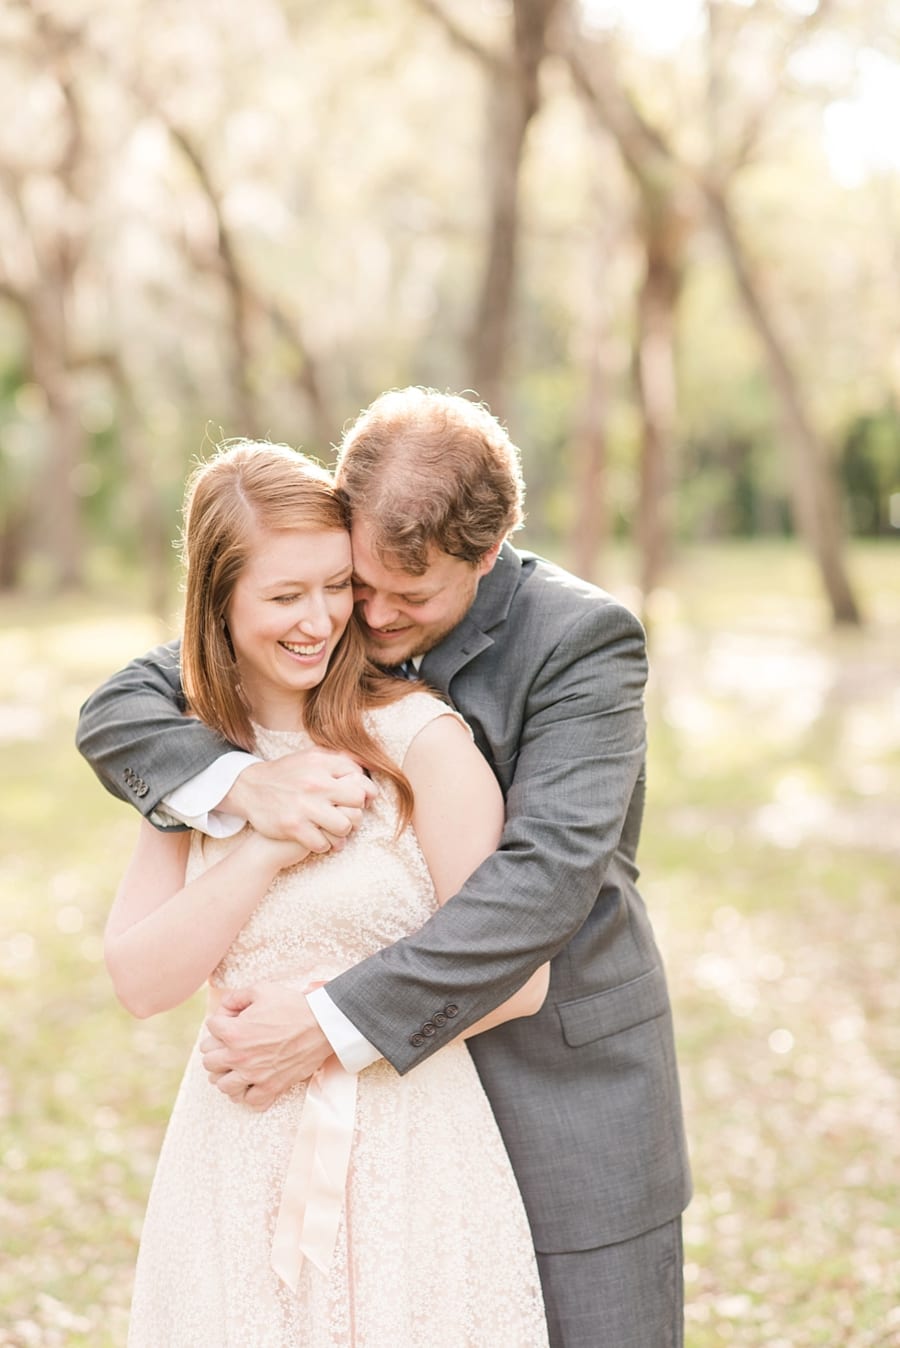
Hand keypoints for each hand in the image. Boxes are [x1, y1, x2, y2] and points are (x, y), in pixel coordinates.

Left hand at [200, 983, 332, 1110]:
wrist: (322, 1025)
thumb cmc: (292, 1006)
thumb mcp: (262, 990)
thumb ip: (237, 996)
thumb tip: (225, 1005)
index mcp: (234, 1032)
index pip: (210, 1028)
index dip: (220, 1020)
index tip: (232, 1020)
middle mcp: (239, 1057)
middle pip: (209, 1061)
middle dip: (217, 1049)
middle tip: (230, 1044)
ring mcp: (254, 1075)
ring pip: (222, 1085)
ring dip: (226, 1074)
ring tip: (236, 1066)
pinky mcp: (271, 1087)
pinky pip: (248, 1101)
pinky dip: (246, 1094)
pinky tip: (251, 1082)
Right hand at [223, 749, 377, 851]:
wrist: (250, 788)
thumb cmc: (286, 775)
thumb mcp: (309, 757)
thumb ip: (337, 759)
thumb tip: (366, 766)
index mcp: (320, 763)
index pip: (359, 777)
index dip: (366, 790)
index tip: (362, 799)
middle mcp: (314, 783)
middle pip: (357, 801)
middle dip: (357, 810)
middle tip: (349, 815)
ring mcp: (304, 806)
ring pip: (345, 825)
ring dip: (343, 831)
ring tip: (336, 830)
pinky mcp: (293, 827)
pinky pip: (324, 843)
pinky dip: (325, 845)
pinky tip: (320, 840)